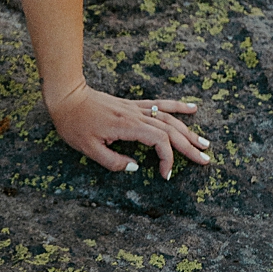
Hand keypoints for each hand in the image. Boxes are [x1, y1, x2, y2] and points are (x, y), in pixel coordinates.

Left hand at [46, 82, 211, 179]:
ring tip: (205, 143)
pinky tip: (193, 108)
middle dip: (189, 147)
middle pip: (170, 130)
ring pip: (169, 118)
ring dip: (188, 131)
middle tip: (206, 161)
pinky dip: (178, 106)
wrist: (66, 96)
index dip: (167, 159)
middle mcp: (135, 116)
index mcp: (127, 127)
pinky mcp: (132, 105)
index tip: (165, 175)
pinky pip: (160, 104)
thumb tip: (135, 167)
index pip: (158, 141)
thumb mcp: (87, 148)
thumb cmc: (73, 123)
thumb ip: (113, 161)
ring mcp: (135, 108)